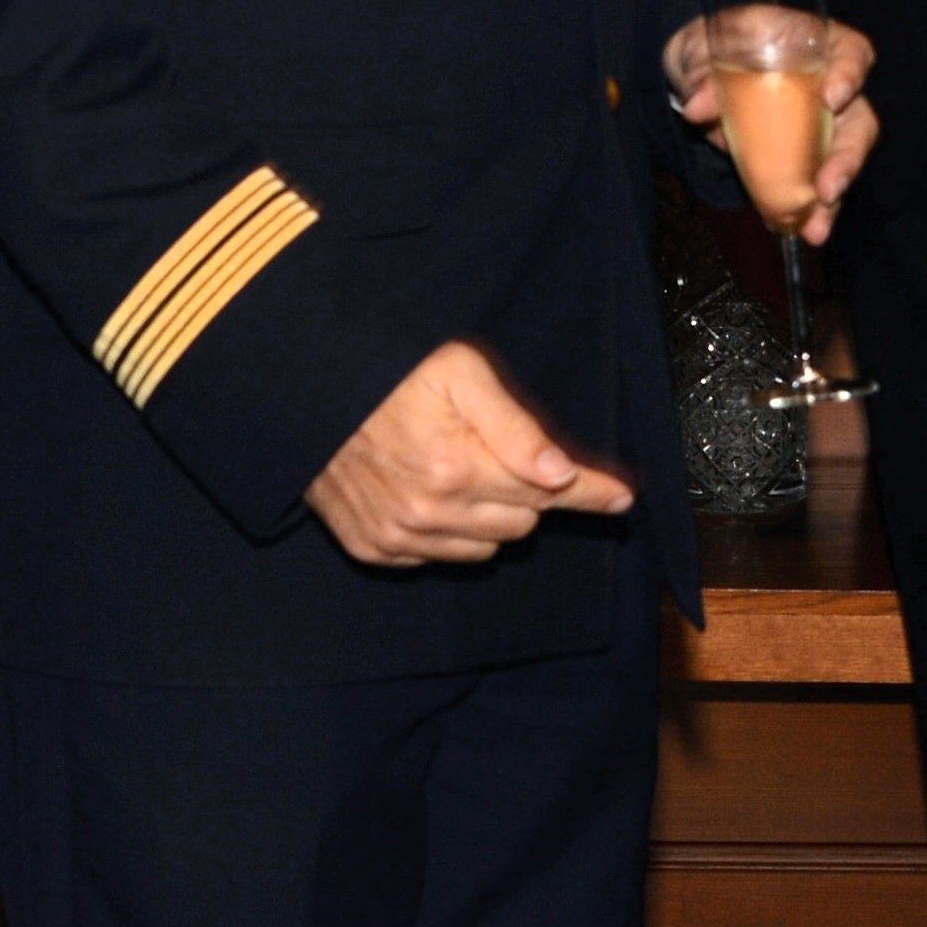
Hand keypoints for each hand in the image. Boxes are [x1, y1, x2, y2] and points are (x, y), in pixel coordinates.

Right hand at [306, 340, 635, 565]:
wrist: (303, 388)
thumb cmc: (387, 369)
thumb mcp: (459, 371)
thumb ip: (513, 425)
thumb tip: (561, 473)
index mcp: (455, 467)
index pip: (548, 493)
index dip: (592, 491)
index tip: (623, 498)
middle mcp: (428, 513)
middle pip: (523, 524)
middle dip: (527, 490)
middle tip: (501, 448)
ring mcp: (398, 537)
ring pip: (485, 546)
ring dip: (488, 514)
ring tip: (459, 464)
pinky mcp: (373, 548)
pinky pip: (439, 557)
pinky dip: (446, 531)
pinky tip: (427, 488)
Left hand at [664, 14, 882, 241]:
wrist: (700, 68)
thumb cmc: (716, 45)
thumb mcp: (706, 47)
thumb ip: (704, 73)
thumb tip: (698, 107)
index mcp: (818, 46)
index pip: (852, 53)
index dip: (850, 74)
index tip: (832, 97)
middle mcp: (830, 88)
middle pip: (858, 121)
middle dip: (847, 160)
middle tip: (828, 189)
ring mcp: (819, 126)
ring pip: (840, 161)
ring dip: (831, 199)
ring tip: (816, 230)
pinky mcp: (800, 157)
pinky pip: (811, 184)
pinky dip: (804, 210)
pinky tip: (796, 230)